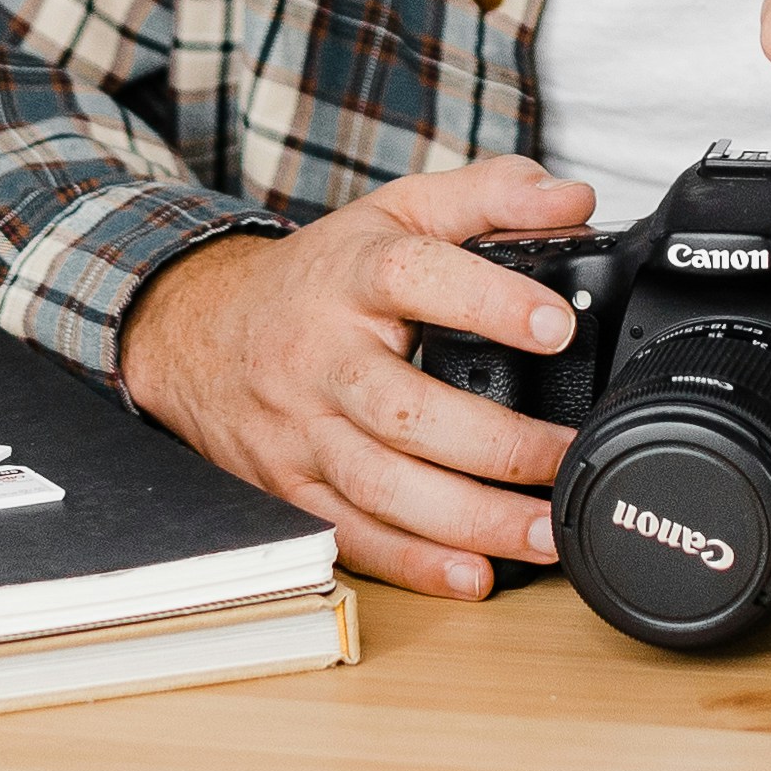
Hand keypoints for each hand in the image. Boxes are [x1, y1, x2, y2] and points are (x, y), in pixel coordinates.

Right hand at [117, 155, 594, 599]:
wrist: (198, 331)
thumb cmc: (318, 277)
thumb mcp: (396, 212)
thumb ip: (489, 195)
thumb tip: (573, 198)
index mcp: (350, 275)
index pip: (414, 276)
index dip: (487, 300)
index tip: (556, 326)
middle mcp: (320, 356)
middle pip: (403, 408)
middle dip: (496, 444)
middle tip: (569, 456)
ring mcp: (299, 430)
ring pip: (381, 485)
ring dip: (469, 519)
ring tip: (546, 532)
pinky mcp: (288, 487)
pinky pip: (351, 534)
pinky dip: (413, 563)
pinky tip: (472, 575)